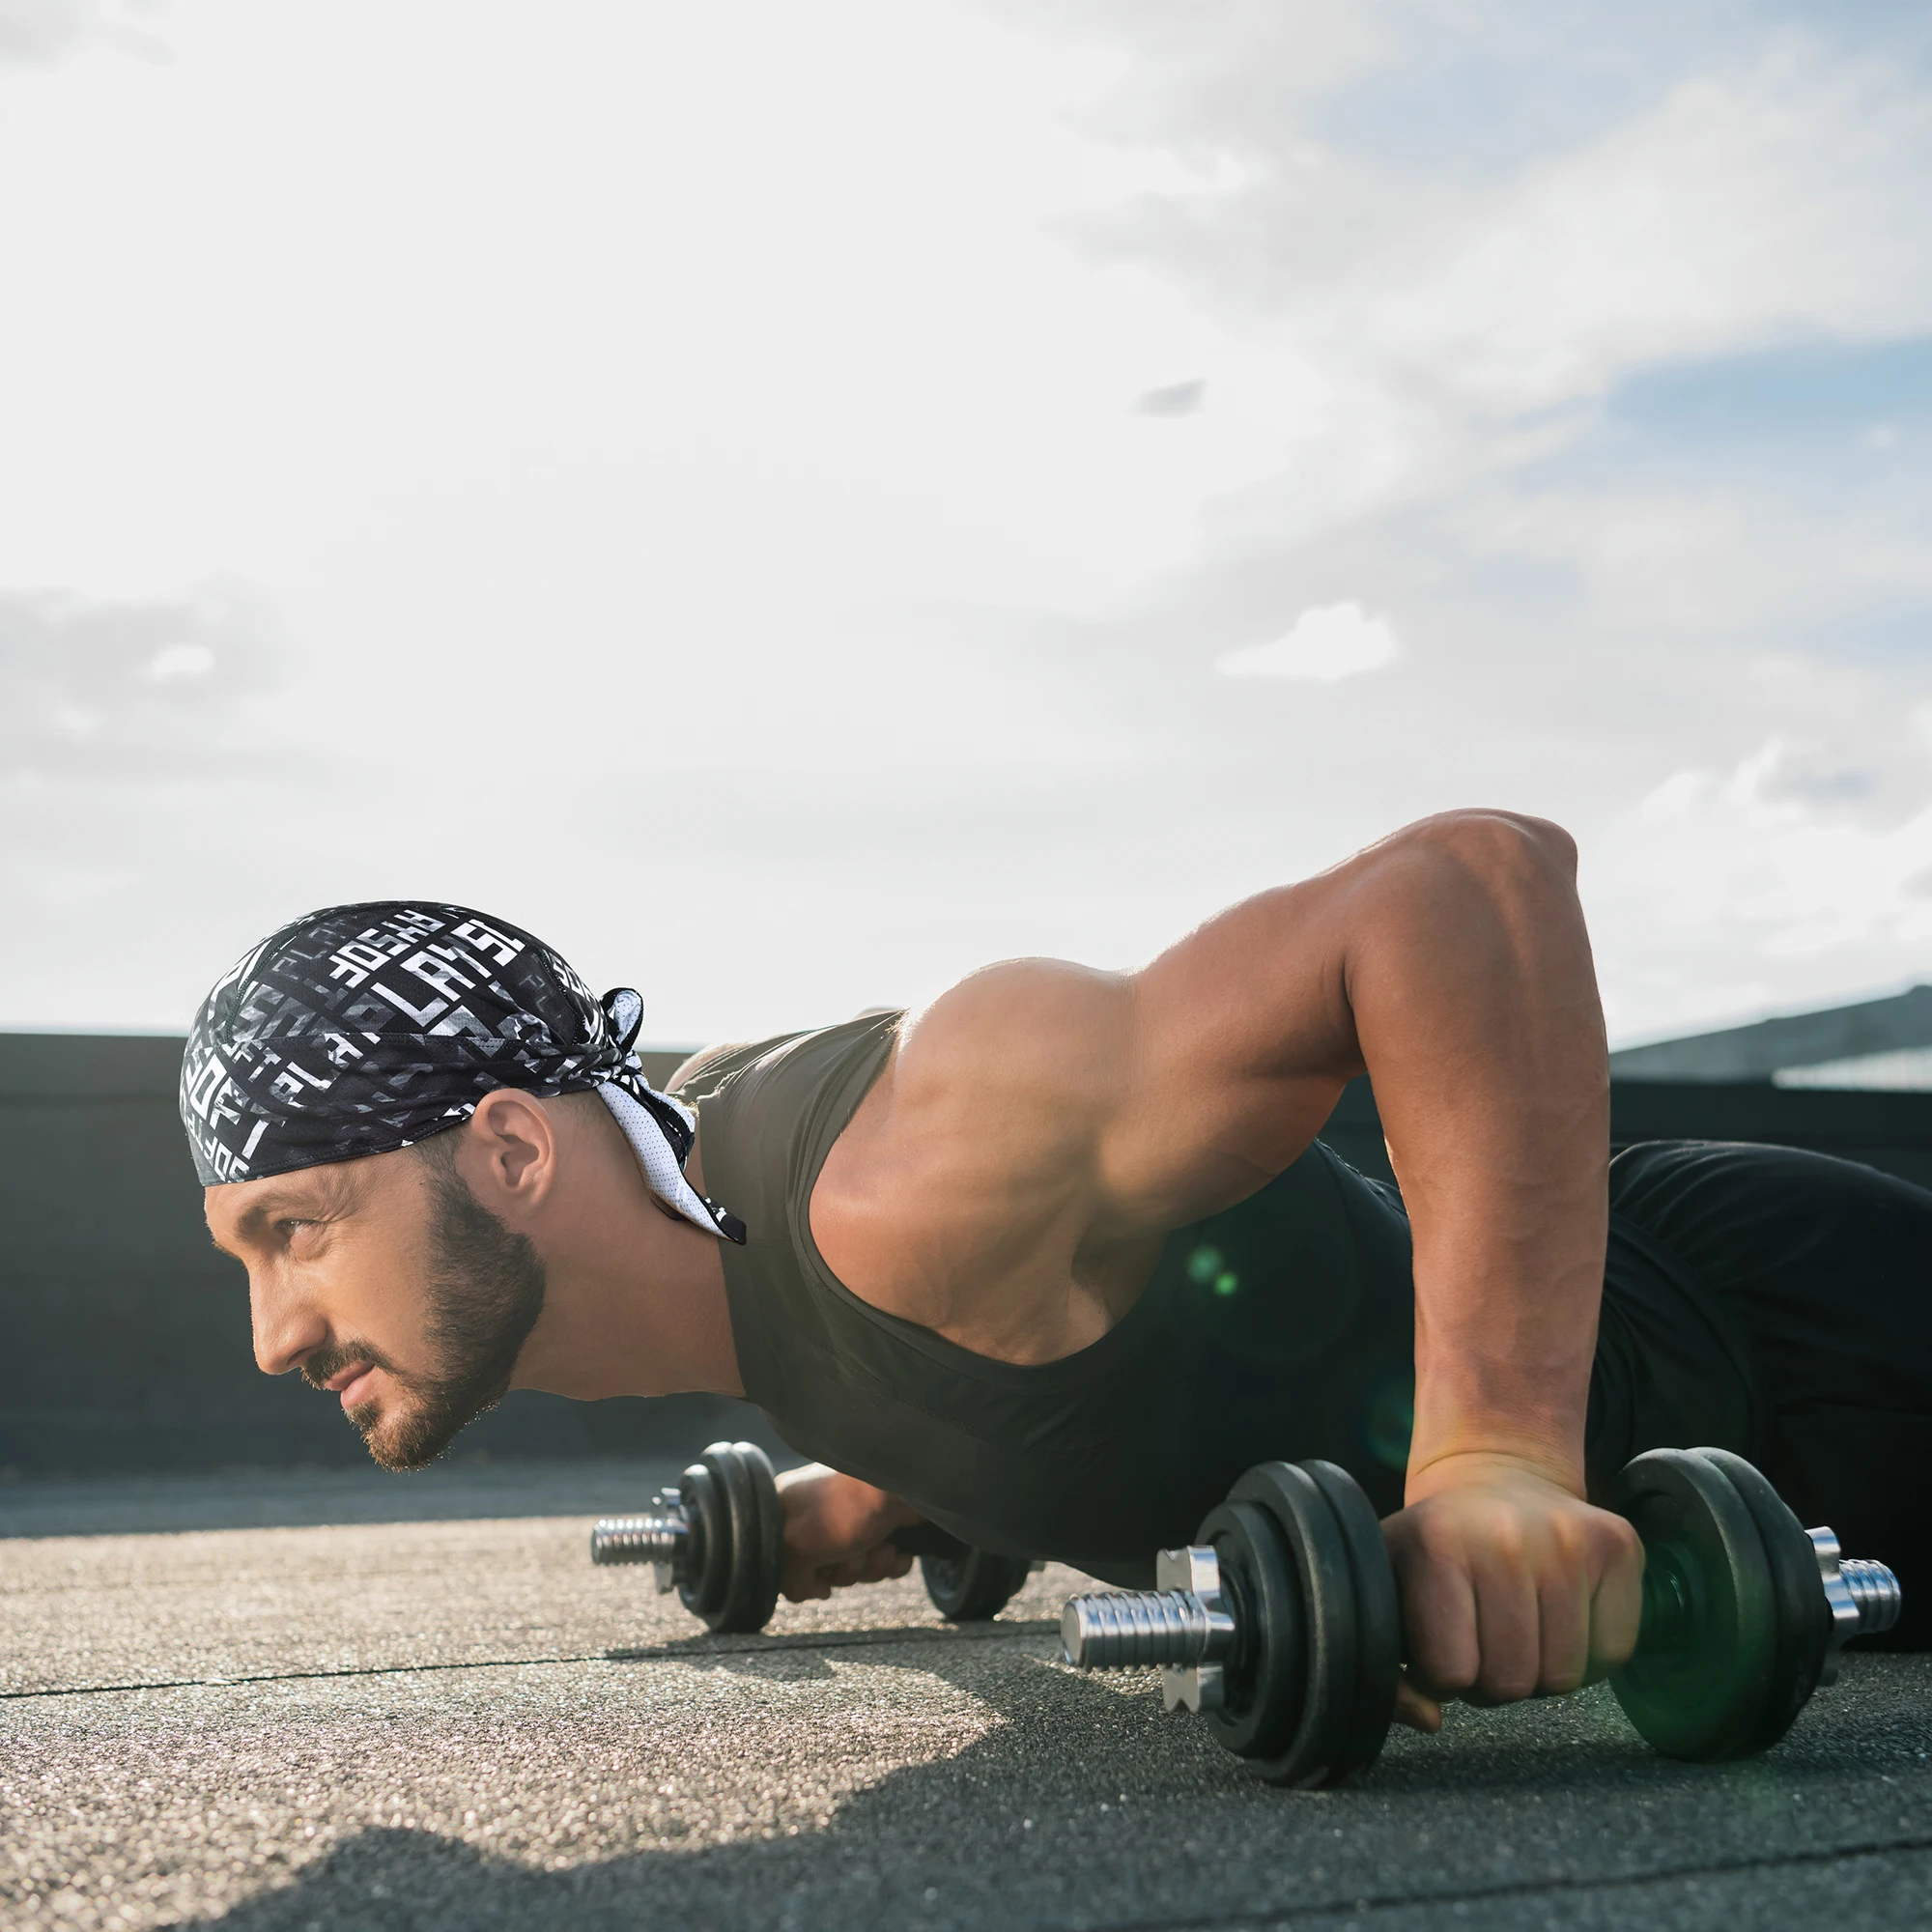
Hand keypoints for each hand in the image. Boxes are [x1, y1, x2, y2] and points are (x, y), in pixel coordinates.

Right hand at [773, 1463, 920, 1601]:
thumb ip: (791, 1582)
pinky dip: (892, 1563)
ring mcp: (852, 1518)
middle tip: (854, 1550)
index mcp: (788, 1509)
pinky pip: (883, 1563)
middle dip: (847, 1568)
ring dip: (872, 1565)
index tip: (820, 1566)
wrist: (902, 1481)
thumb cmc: (844, 1506)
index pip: (786, 1560)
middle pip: (825, 1568)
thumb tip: (821, 1591)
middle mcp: (818, 1513)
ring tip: (881, 1545)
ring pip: (857, 1568)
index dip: (806, 1572)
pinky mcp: (884, 1525)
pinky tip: (897, 1549)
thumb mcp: (798, 1547)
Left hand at [1381, 1453, 1643, 1733]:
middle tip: (1484, 1638)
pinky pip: (1613, 1653)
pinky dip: (1589, 1654)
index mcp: (1437, 1544)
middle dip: (1494, 1679)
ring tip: (1518, 1627)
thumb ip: (1386, 1667)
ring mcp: (1570, 1538)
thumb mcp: (1389, 1588)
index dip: (1444, 1677)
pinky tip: (1559, 1616)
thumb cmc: (1439, 1547)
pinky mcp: (1619, 1545)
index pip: (1451, 1673)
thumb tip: (1430, 1720)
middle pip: (1512, 1682)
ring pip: (1565, 1677)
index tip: (1442, 1644)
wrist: (1499, 1478)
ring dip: (1540, 1670)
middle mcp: (1506, 1536)